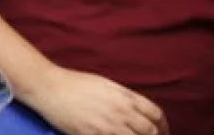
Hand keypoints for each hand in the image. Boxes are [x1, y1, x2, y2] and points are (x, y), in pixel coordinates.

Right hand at [28, 66, 167, 134]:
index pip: (156, 114)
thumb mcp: (105, 84)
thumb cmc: (75, 83)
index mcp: (125, 97)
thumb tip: (139, 112)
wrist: (50, 87)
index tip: (162, 131)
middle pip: (150, 131)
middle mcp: (121, 112)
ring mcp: (108, 126)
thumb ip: (125, 98)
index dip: (163, 125)